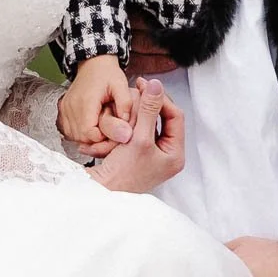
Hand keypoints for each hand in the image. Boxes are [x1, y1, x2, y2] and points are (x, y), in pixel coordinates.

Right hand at [58, 55, 134, 158]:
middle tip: (108, 132)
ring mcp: (65, 108)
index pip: (88, 132)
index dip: (102, 138)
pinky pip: (68, 131)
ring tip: (100, 128)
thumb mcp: (122, 85)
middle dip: (96, 140)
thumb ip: (126, 105)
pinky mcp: (63, 110)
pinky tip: (91, 126)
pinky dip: (79, 133)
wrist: (93, 63)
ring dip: (87, 138)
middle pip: (81, 137)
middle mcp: (72, 106)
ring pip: (74, 136)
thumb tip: (127, 125)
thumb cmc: (108, 74)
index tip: (112, 132)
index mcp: (86, 101)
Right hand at [90, 78, 184, 192]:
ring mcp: (156, 156)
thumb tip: (157, 86)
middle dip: (152, 104)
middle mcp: (169, 156)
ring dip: (143, 110)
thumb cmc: (122, 172)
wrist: (102, 191)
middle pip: (166, 119)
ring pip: (154, 124)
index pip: (176, 116)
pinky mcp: (142, 155)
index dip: (162, 98)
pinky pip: (143, 131)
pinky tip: (125, 113)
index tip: (147, 85)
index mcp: (175, 154)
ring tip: (131, 98)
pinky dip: (135, 120)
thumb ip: (148, 110)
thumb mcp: (138, 137)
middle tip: (139, 87)